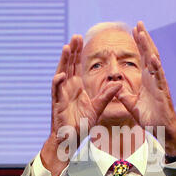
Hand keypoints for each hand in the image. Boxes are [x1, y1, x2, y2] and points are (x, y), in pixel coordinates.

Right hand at [41, 35, 121, 175]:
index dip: (78, 52)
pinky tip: (61, 75)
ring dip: (63, 61)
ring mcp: (61, 95)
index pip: (76, 65)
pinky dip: (57, 83)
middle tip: (75, 37)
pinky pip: (56, 92)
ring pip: (60, 74)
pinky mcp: (57, 105)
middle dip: (71, 51)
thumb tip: (119, 83)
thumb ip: (107, 95)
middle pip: (68, 65)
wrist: (71, 139)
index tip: (82, 39)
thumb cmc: (82, 124)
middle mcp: (67, 88)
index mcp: (76, 87)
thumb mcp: (98, 107)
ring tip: (66, 47)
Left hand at [117, 21, 175, 154]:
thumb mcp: (132, 106)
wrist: (162, 130)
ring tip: (144, 34)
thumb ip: (124, 96)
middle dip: (144, 40)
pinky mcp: (163, 93)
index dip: (139, 45)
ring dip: (149, 48)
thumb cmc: (150, 118)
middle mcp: (154, 79)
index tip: (134, 31)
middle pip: (149, 54)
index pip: (142, 58)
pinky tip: (153, 58)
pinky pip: (160, 79)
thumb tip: (114, 88)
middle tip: (139, 24)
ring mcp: (159, 84)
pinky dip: (157, 68)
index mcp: (147, 80)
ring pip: (154, 62)